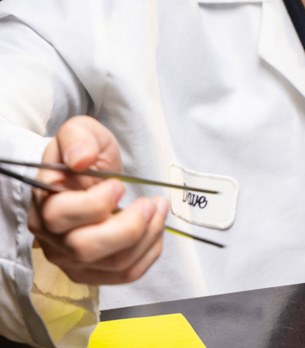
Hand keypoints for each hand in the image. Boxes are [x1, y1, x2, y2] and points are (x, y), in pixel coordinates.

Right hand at [28, 115, 168, 284]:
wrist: (89, 173)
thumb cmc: (84, 155)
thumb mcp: (80, 131)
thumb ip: (77, 138)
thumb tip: (80, 158)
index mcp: (44, 203)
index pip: (61, 216)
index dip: (96, 203)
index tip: (119, 184)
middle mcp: (54, 238)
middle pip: (86, 247)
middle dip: (129, 226)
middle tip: (149, 203)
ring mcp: (73, 259)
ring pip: (114, 263)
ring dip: (148, 236)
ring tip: (159, 209)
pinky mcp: (95, 271)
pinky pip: (127, 273)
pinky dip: (150, 252)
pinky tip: (156, 228)